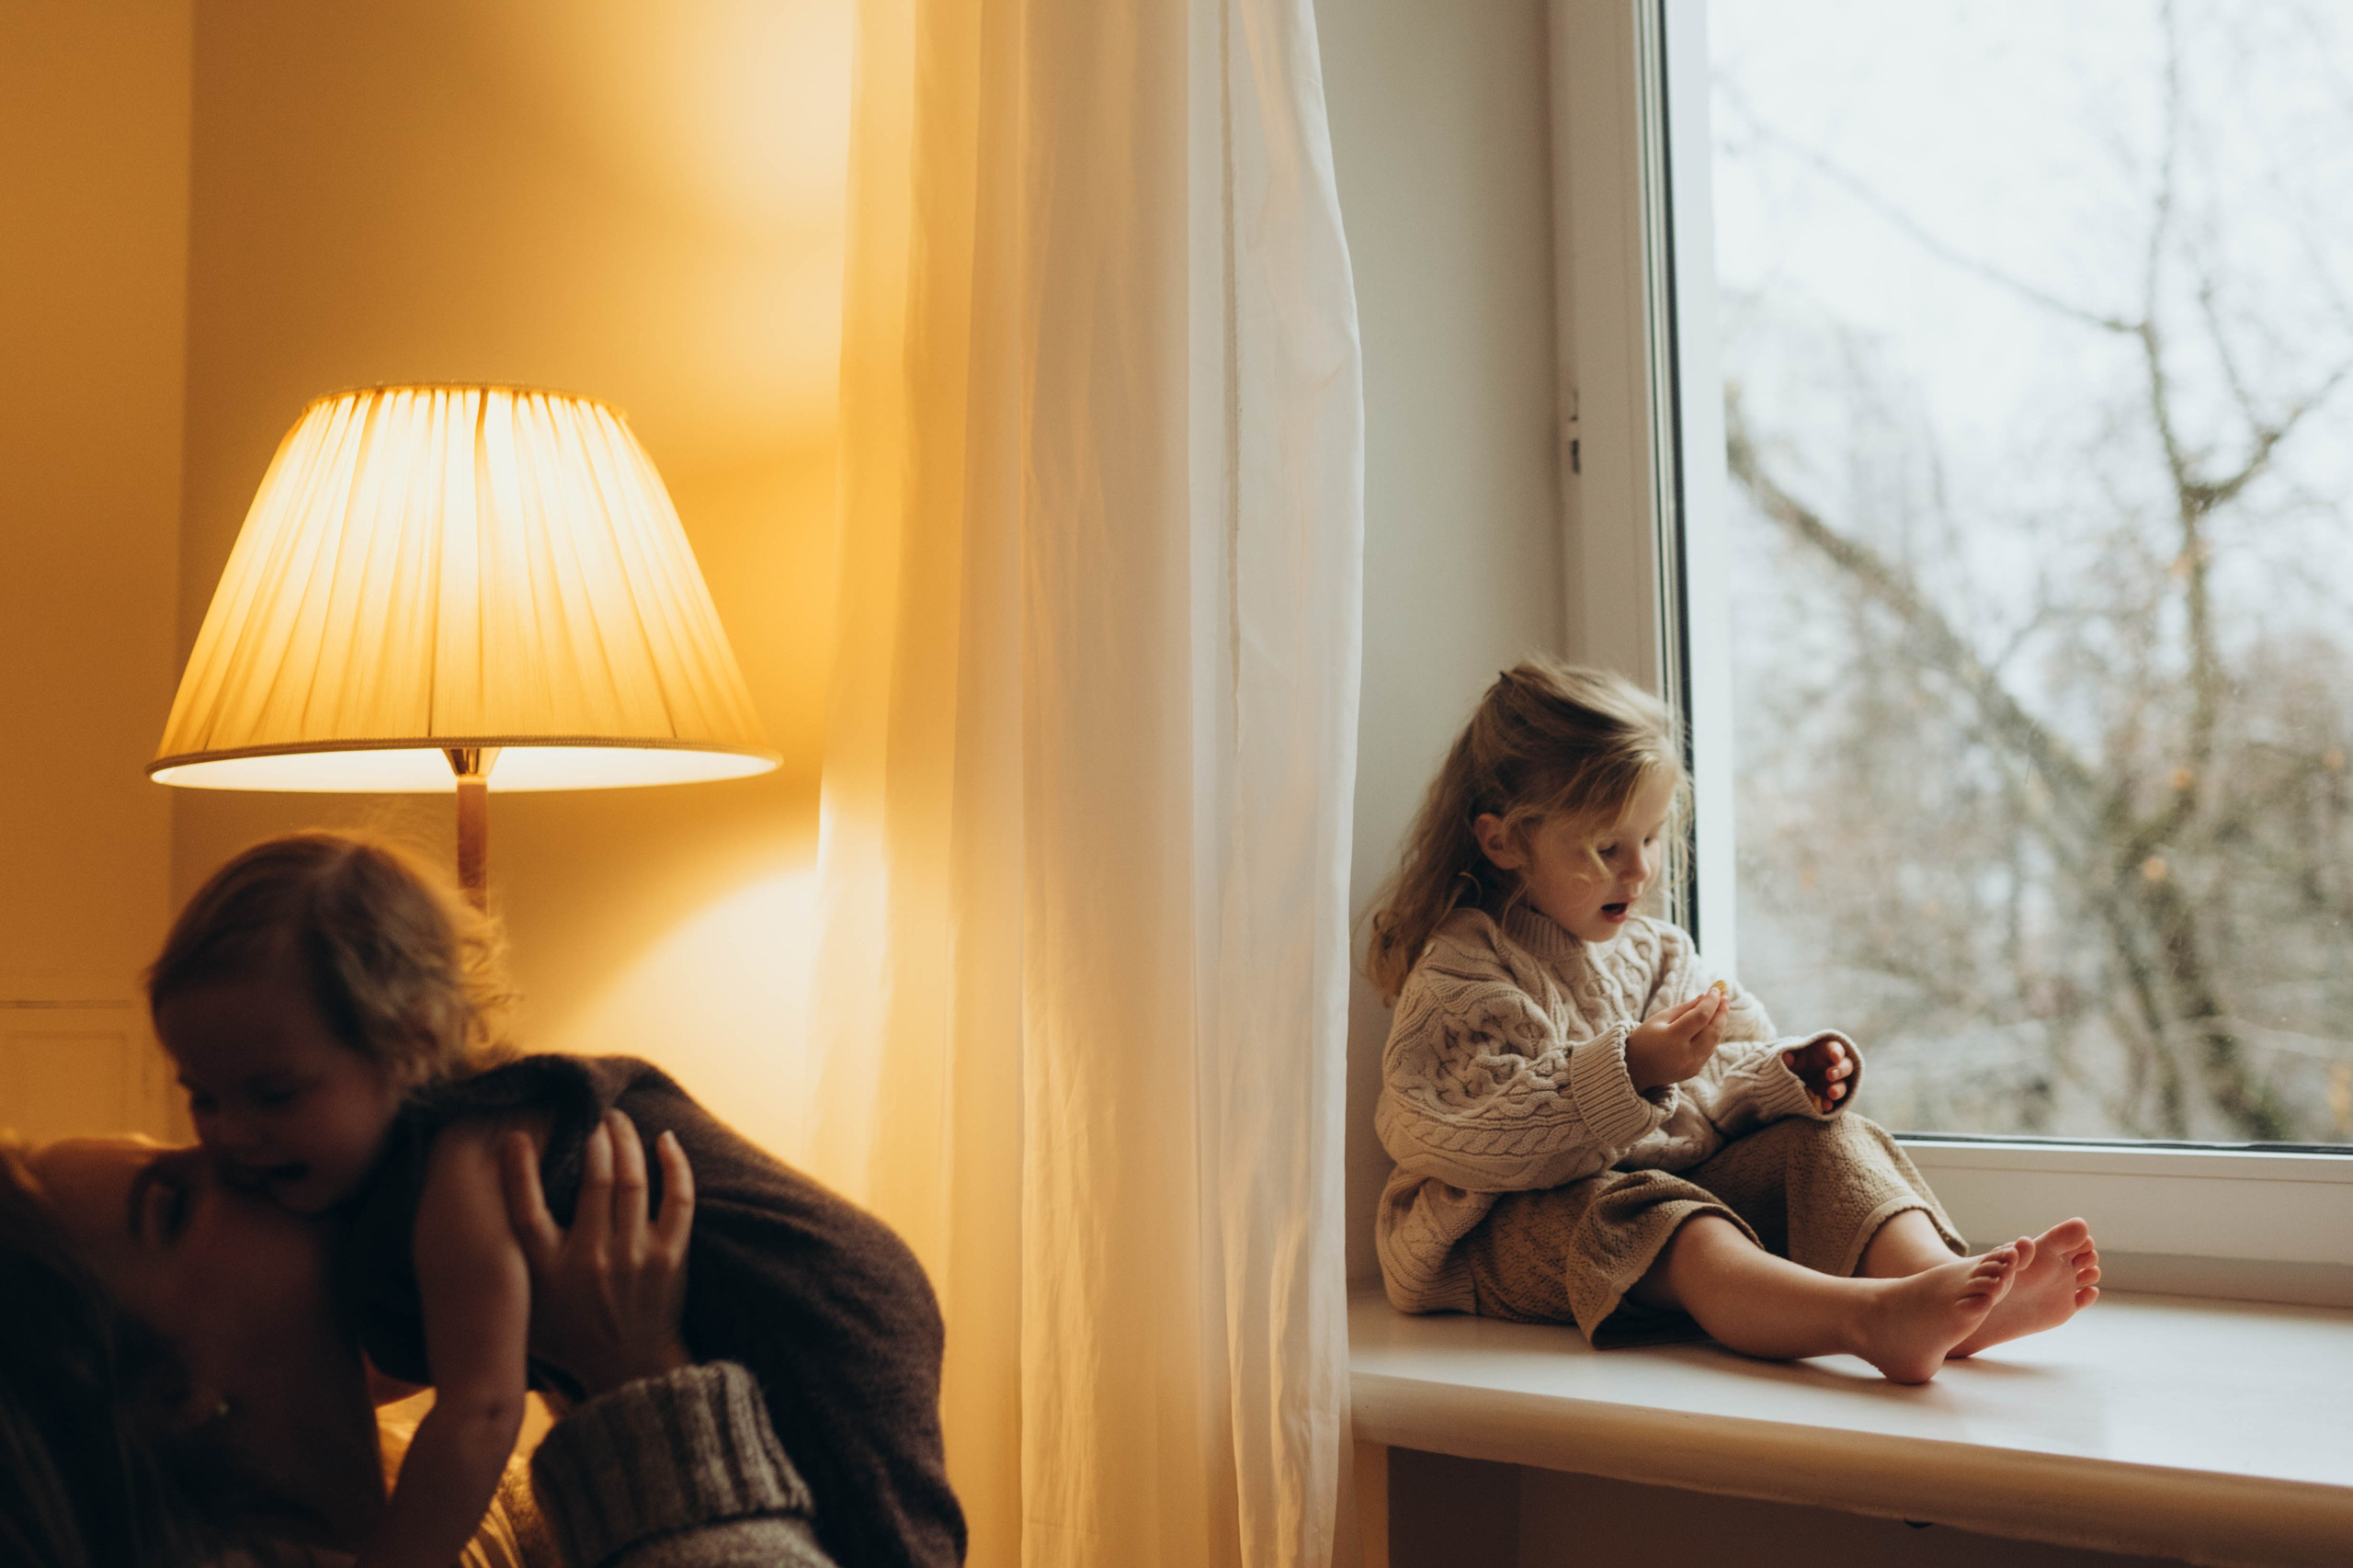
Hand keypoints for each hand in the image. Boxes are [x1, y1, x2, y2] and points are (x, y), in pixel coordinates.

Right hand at [501, 1110, 694, 1399]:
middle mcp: (590, 1259)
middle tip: (589, 1113)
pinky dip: (673, 1165)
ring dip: (625, 1140)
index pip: (526, 1208)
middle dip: (591, 1136)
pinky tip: (666, 1140)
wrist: (628, 1371)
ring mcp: (633, 1256)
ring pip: (631, 1180)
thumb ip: (506, 1272)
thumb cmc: (570, 1338)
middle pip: (591, 1179)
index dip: (519, 1167)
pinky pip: (677, 1199)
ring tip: (618, 1119)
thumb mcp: (524, 1311)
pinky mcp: (670, 1257)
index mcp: (548, 1271)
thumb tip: (476, 1229)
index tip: (517, 1134)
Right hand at [1625, 989, 1726, 1090]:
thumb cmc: (1645, 1039)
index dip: (1711, 1002)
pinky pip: (1709, 1050)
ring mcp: (1692, 1065)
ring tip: (1721, 1008)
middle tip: (1725, 997)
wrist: (1635, 1069)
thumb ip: (1685, 1008)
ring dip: (1720, 1024)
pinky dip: (1712, 1035)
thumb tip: (1705, 997)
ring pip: (1714, 1041)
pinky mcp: (1695, 1070)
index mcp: (1672, 1039)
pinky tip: (1712, 1024)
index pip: (1700, 1017)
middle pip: (1713, 1031)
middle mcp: (1685, 1054)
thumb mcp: (1660, 1018)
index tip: (1716, 990)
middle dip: (1721, 1013)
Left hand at [1781, 1036, 1853, 1112]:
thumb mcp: (1789, 1054)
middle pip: (1846, 1066)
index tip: (1835, 1057)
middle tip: (1830, 1075)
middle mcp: (1834, 1066)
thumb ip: (1789, 1054)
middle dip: (1840, 1070)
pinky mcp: (1828, 1097)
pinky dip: (1829, 1104)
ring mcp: (1833, 1083)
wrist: (1787, 1076)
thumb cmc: (1792, 1059)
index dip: (1837, 1052)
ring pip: (1843, 1085)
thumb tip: (1787, 1057)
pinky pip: (1833, 1102)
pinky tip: (1825, 1107)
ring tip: (1832, 1093)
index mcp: (1825, 1050)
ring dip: (1839, 1089)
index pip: (1835, 1048)